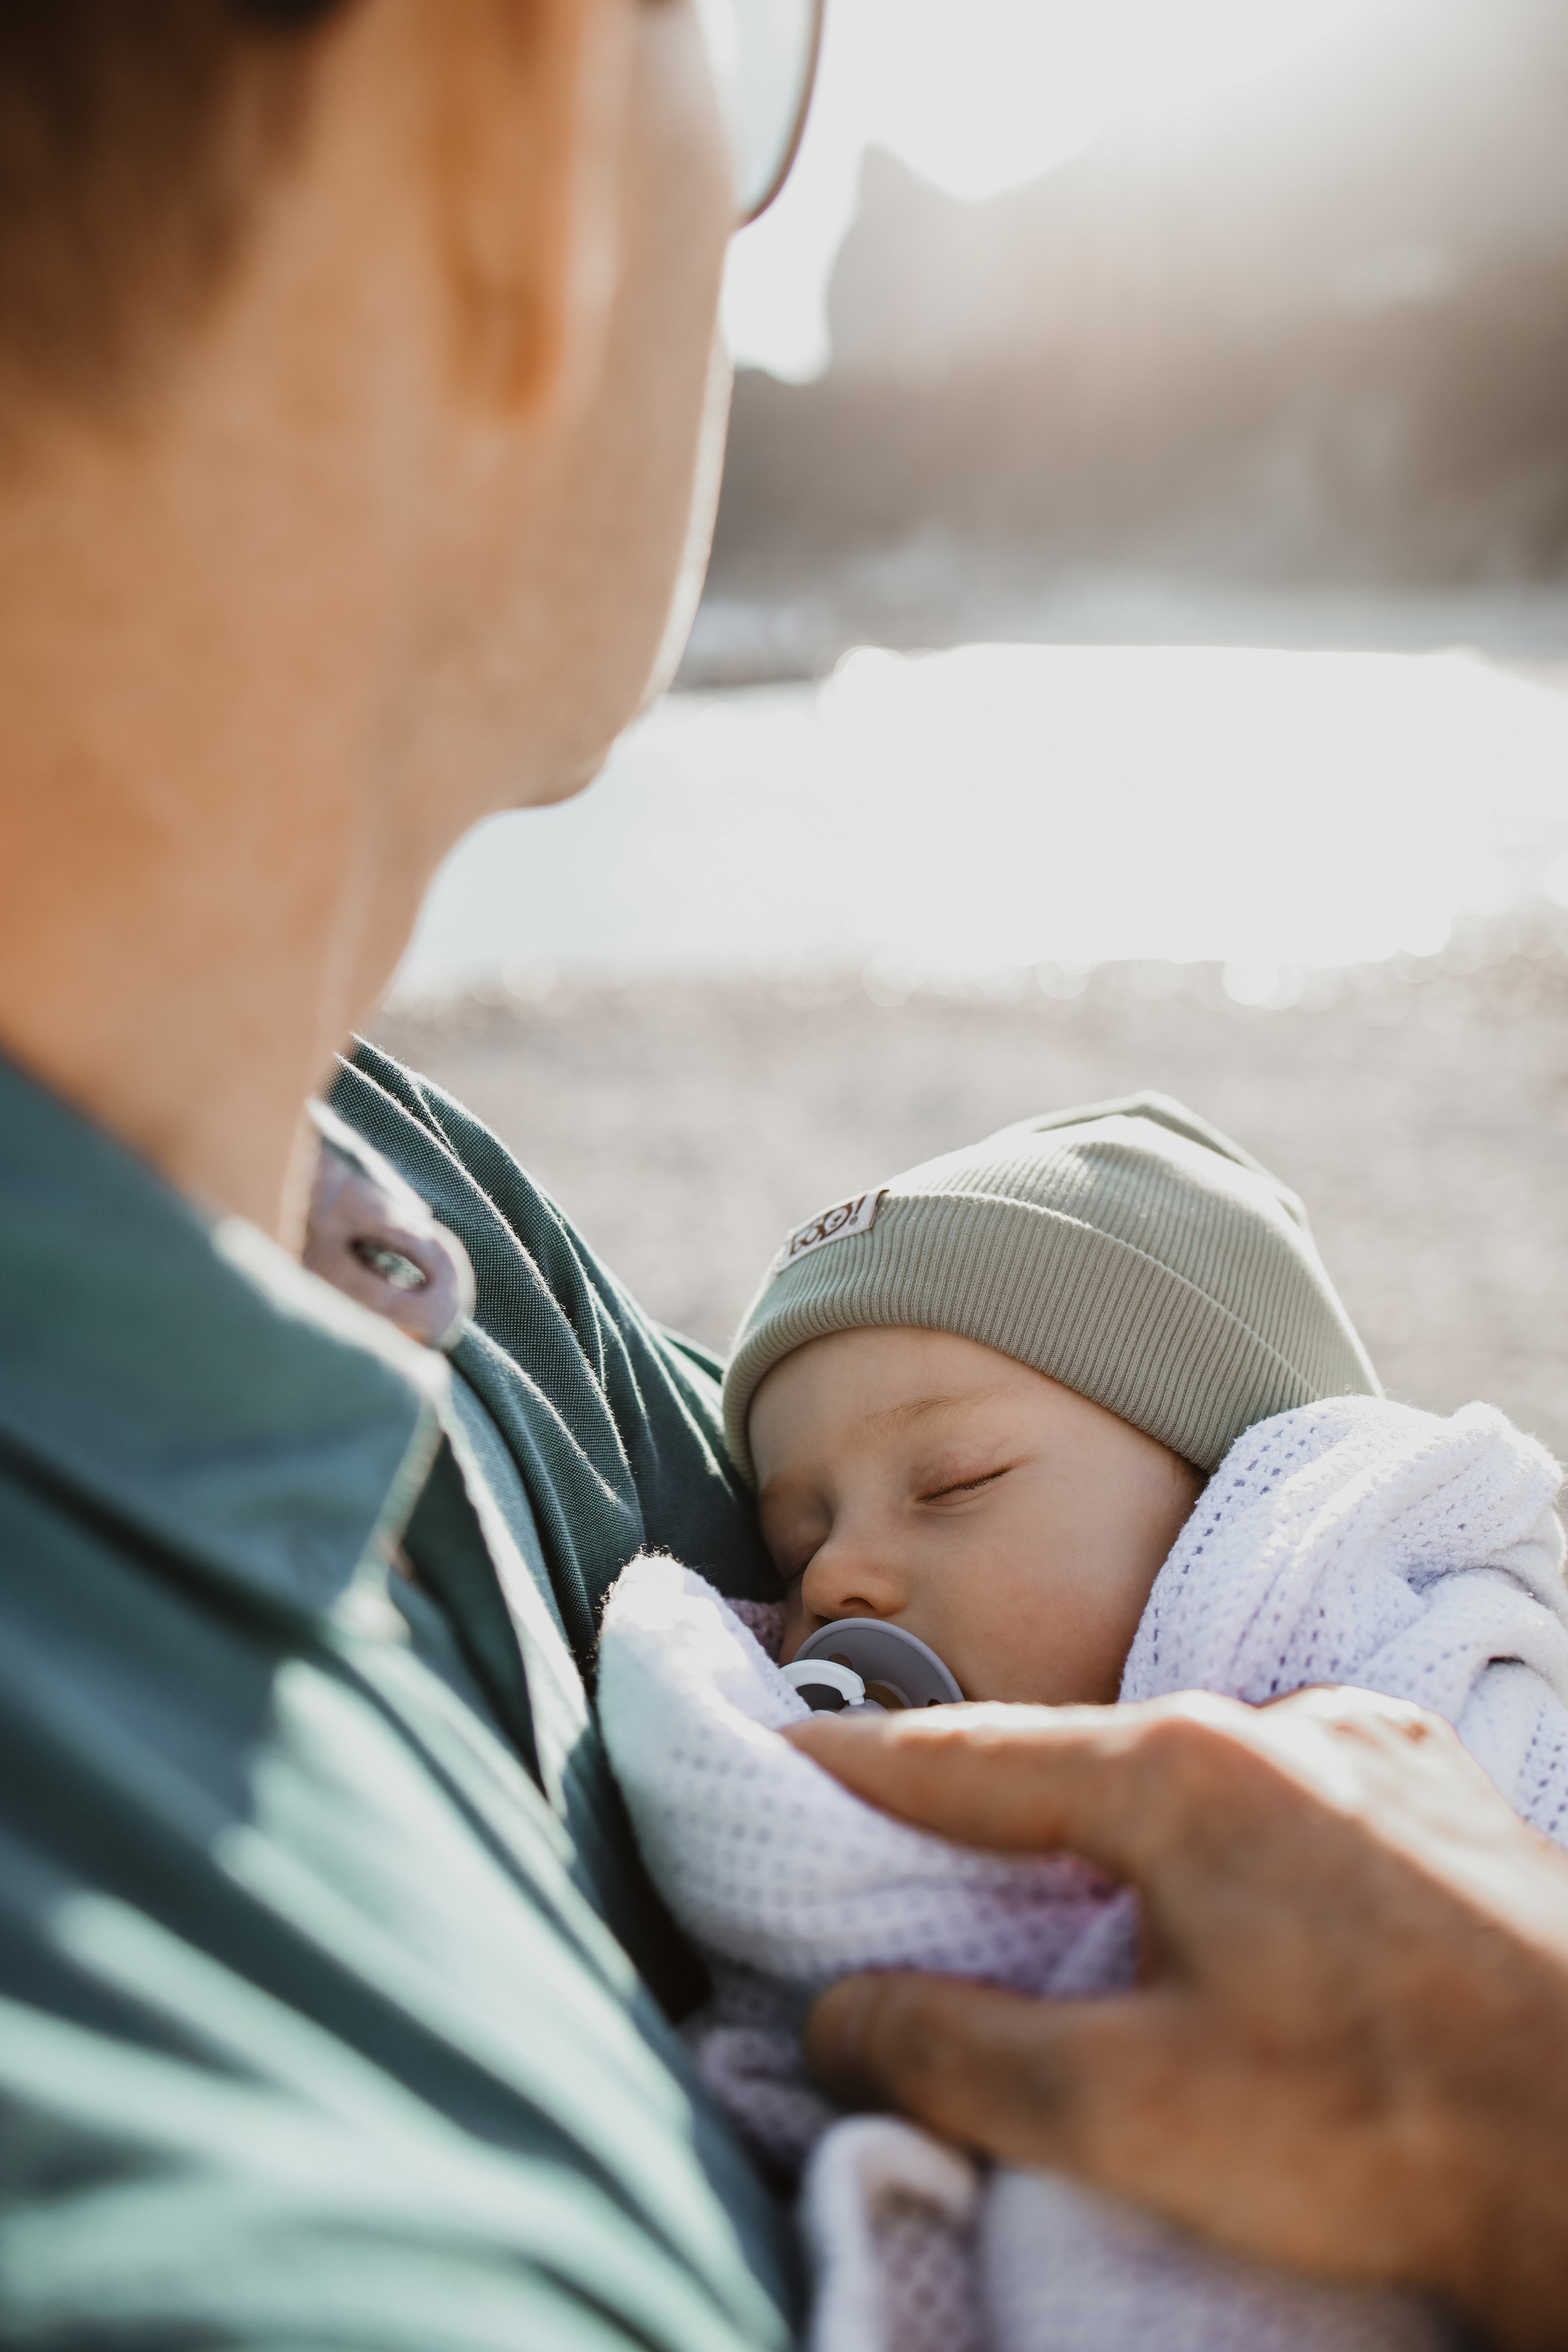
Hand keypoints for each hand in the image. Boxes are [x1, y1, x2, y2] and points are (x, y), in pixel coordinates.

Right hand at [785, 1688, 1567, 2346]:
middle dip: (989, 1820)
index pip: (965, 1753)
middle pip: (1078, 1766)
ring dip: (1122, 1847)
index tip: (769, 1747)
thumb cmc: (1381, 2127)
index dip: (853, 1761)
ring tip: (1090, 1934)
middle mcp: (1281, 1724)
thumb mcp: (1129, 2113)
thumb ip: (955, 2051)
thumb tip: (833, 2014)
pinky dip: (1227, 1857)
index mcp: (1182, 1770)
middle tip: (909, 1870)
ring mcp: (1378, 1753)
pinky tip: (1242, 1937)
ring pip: (1193, 1788)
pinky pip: (1289, 1809)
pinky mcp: (1446, 1804)